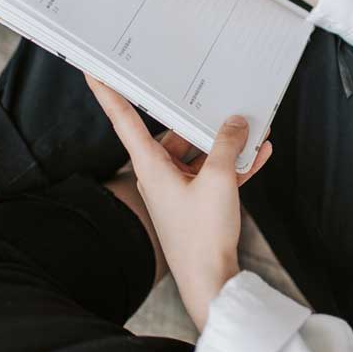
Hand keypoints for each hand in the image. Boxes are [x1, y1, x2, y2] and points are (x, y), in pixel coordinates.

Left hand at [86, 75, 272, 330]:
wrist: (211, 281)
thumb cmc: (203, 235)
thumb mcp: (220, 180)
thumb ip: (228, 144)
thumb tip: (236, 122)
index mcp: (151, 166)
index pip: (124, 119)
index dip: (108, 93)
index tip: (93, 70)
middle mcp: (159, 174)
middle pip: (175, 134)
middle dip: (201, 120)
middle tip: (218, 99)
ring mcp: (178, 189)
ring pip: (200, 154)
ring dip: (225, 144)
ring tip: (252, 128)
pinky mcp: (196, 202)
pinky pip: (214, 174)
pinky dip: (234, 164)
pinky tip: (259, 153)